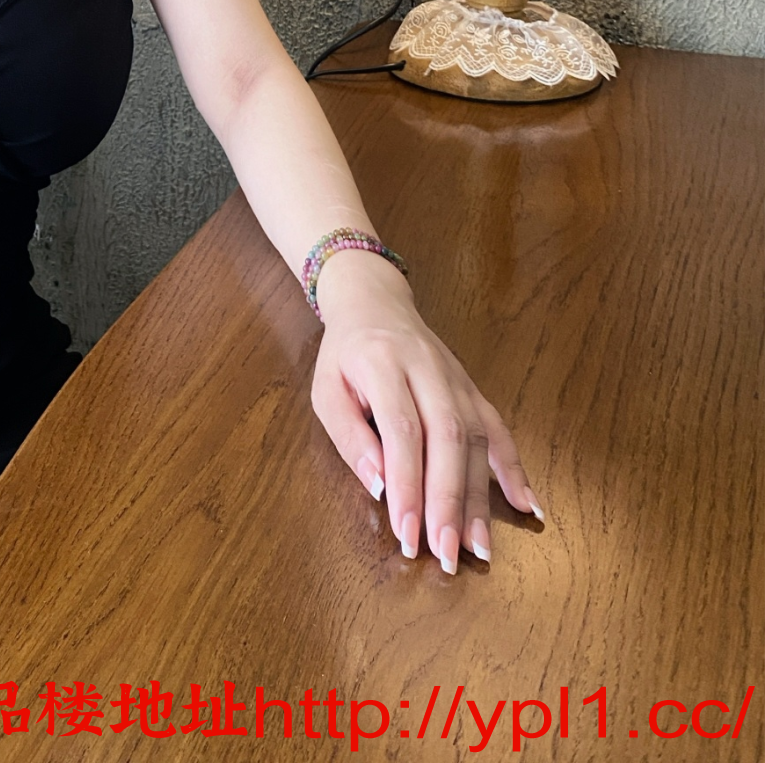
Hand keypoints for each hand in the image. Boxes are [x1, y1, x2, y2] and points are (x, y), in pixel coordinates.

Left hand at [308, 249, 541, 572]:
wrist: (374, 302)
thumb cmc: (345, 356)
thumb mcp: (326, 390)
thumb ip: (348, 436)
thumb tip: (378, 486)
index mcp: (384, 363)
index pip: (402, 429)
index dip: (408, 483)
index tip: (407, 534)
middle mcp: (428, 368)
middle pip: (448, 435)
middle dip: (449, 499)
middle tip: (446, 552)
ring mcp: (457, 378)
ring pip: (477, 437)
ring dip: (480, 496)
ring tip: (480, 548)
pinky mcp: (473, 389)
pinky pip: (499, 429)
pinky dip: (516, 469)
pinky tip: (528, 507)